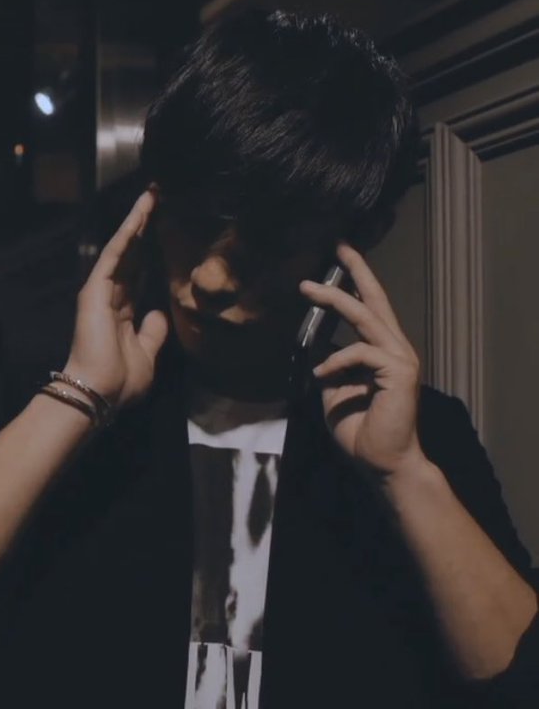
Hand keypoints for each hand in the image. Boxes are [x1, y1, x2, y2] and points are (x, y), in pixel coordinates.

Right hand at [64, 188, 168, 413]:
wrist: (99, 392)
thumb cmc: (120, 381)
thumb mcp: (147, 355)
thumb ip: (153, 333)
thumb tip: (159, 313)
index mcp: (123, 313)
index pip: (139, 273)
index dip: (151, 251)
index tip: (165, 230)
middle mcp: (112, 297)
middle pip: (132, 253)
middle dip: (145, 226)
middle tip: (159, 197)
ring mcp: (102, 291)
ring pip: (124, 248)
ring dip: (137, 221)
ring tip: (152, 194)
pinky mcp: (96, 288)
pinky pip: (115, 255)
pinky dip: (127, 233)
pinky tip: (139, 213)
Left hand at [298, 242, 426, 482]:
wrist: (382, 463)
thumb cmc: (360, 431)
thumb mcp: (334, 393)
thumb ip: (329, 368)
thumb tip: (313, 348)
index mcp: (382, 352)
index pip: (370, 308)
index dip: (356, 282)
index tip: (340, 257)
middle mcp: (395, 349)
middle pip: (375, 300)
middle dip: (356, 270)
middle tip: (338, 245)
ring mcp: (400, 358)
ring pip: (366, 316)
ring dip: (335, 299)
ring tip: (308, 289)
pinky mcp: (398, 371)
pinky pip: (361, 352)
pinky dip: (336, 360)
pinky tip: (321, 374)